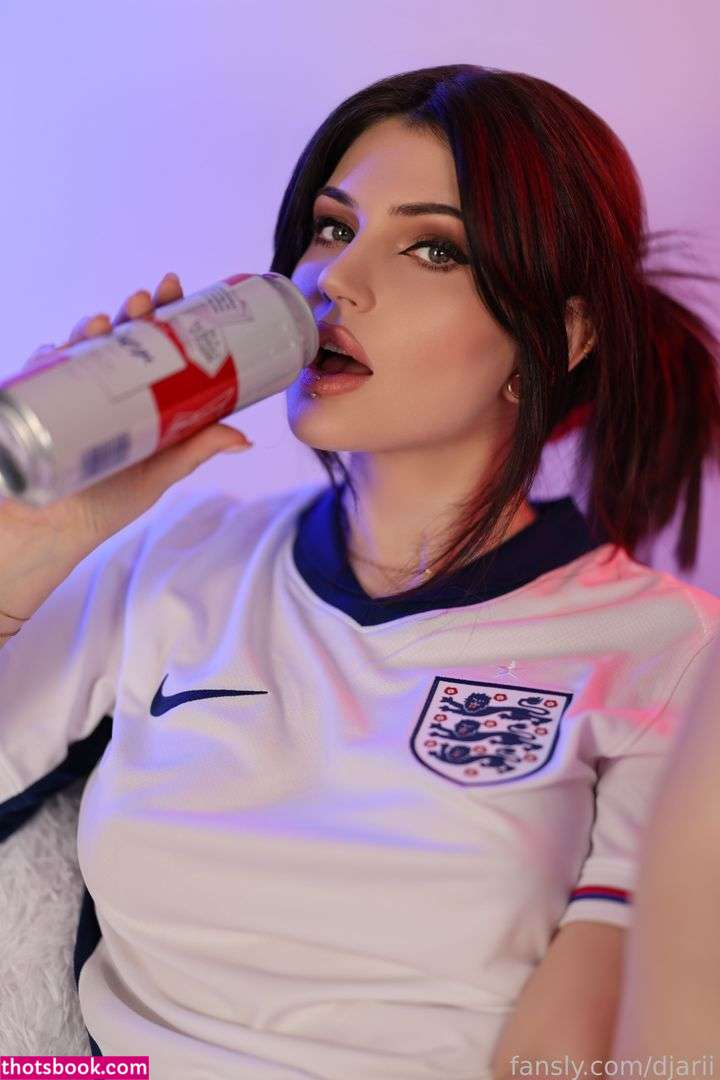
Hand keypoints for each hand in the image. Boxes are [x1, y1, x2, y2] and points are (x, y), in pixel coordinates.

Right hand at [0, 272, 251, 564]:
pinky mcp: (37, 405)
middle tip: (143, 304)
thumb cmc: (110, 500)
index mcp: (137, 393)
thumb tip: (245, 439)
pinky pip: (40, 372)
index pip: (152, 342)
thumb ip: (197, 449)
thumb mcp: (162, 470)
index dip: (163, 312)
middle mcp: (103, 386)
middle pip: (119, 337)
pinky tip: (58, 350)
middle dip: (130, 313)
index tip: (173, 288)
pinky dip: (49, 357)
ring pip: (80, 347)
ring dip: (91, 329)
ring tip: (105, 327)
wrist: (59, 529)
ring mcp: (69, 392)